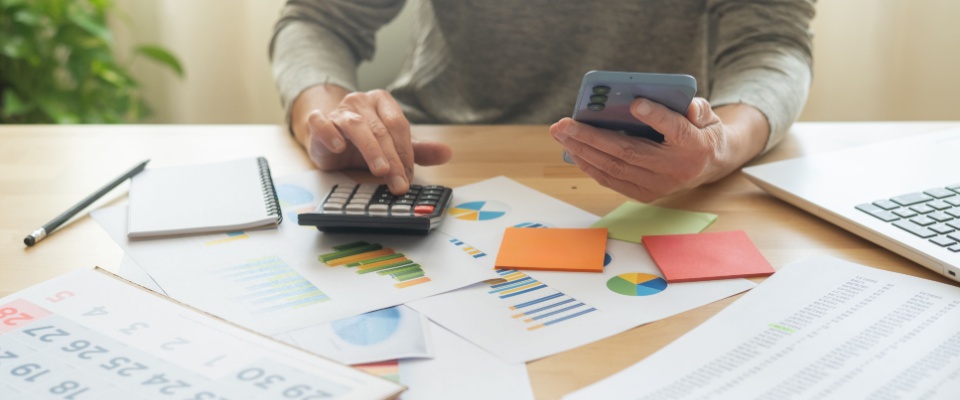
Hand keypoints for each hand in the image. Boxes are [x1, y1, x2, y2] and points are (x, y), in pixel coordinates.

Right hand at [291, 85, 451, 193]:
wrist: (329, 139)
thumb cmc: (364, 142)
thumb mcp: (393, 146)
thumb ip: (418, 150)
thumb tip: (447, 153)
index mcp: (382, 102)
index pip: (398, 125)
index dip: (405, 151)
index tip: (409, 175)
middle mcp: (361, 101)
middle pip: (380, 129)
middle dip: (392, 159)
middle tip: (399, 183)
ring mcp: (339, 110)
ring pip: (356, 126)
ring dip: (371, 150)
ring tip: (380, 171)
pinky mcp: (318, 121)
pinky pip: (321, 123)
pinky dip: (329, 133)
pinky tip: (339, 148)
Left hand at [550, 97, 767, 202]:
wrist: (710, 165)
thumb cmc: (701, 131)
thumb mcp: (707, 115)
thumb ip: (698, 108)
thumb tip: (688, 106)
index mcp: (695, 145)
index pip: (675, 129)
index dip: (655, 116)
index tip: (635, 103)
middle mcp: (675, 169)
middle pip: (628, 152)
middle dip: (591, 137)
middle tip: (563, 124)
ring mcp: (659, 186)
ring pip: (614, 168)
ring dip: (582, 151)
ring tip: (560, 134)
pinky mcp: (646, 195)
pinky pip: (611, 180)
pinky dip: (590, 165)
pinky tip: (572, 150)